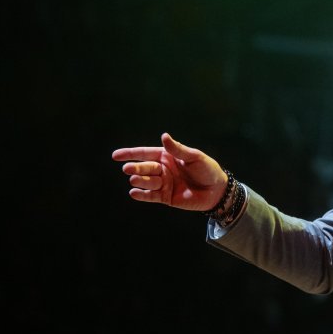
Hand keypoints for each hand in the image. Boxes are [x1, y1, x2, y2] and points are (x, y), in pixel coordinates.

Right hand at [111, 133, 227, 210]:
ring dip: (140, 180)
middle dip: (135, 168)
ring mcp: (163, 184)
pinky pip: (151, 196)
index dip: (130, 154)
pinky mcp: (165, 197)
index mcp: (167, 156)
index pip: (145, 153)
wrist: (216, 190)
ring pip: (146, 182)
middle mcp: (162, 169)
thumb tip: (163, 136)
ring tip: (134, 179)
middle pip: (144, 168)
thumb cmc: (207, 169)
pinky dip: (142, 195)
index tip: (115, 156)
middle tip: (127, 169)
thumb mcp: (194, 157)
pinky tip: (134, 192)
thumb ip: (178, 149)